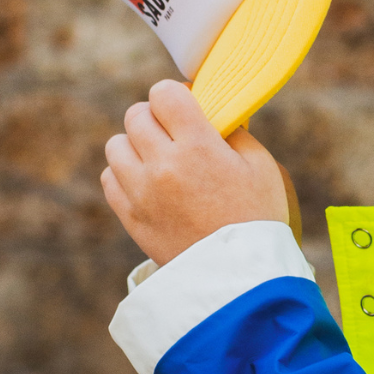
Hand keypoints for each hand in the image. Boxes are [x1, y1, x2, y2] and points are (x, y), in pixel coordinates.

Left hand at [102, 80, 301, 264]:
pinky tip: (147, 183)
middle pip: (135, 115)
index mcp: (198, 146)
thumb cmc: (259, 221)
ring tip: (157, 160)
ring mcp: (142, 193)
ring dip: (135, 146)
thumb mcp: (263, 168)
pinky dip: (124, 175)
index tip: (186, 108)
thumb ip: (237, 133)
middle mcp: (163, 165)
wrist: (242, 280)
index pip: (164, 93)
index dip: (175, 96)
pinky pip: (110, 179)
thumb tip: (217, 115)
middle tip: (174, 134)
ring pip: (116, 146)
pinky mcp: (131, 218)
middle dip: (155, 118)